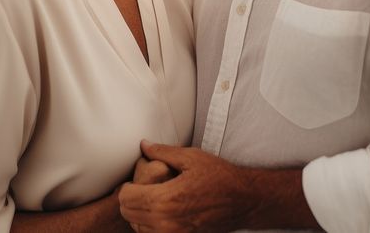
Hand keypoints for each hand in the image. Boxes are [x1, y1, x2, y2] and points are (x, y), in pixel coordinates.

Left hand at [118, 141, 253, 232]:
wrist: (243, 200)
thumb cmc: (220, 177)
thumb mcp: (192, 157)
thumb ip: (163, 152)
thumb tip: (144, 145)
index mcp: (166, 199)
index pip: (126, 197)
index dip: (127, 186)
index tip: (135, 180)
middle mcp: (165, 222)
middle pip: (128, 213)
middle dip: (131, 199)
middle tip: (143, 187)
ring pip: (137, 227)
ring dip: (138, 213)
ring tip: (153, 199)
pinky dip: (149, 225)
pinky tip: (161, 212)